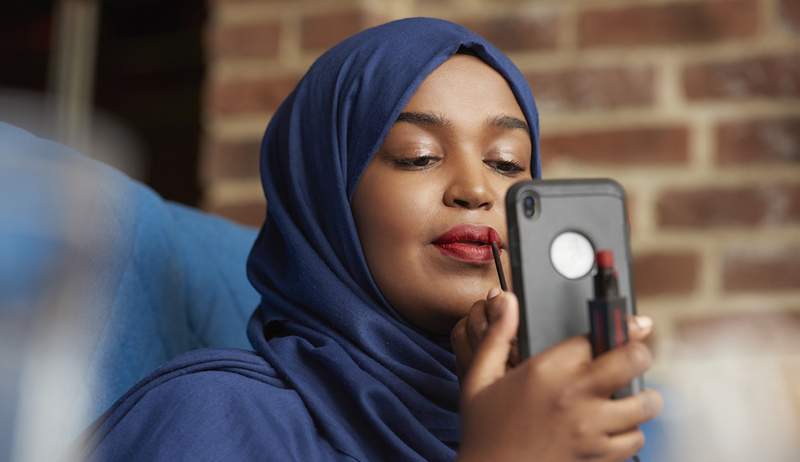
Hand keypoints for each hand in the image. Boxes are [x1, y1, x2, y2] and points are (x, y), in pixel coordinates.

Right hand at [456, 291, 661, 461]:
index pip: (598, 337)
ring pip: (644, 404)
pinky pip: (636, 439)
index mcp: (546, 371)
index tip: (634, 322)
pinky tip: (616, 426)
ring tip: (628, 395)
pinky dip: (631, 432)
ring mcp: (591, 428)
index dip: (621, 326)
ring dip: (641, 397)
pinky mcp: (598, 456)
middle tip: (633, 356)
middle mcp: (574, 396)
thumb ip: (497, 336)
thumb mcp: (479, 378)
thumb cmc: (483, 430)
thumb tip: (506, 301)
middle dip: (639, 353)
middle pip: (634, 361)